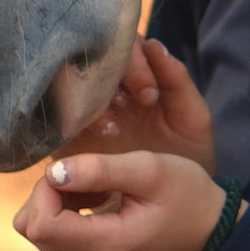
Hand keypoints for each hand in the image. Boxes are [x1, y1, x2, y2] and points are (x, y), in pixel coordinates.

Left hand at [12, 150, 227, 250]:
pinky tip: (97, 200)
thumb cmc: (185, 194)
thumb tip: (53, 172)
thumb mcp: (150, 169)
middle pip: (33, 228)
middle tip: (92, 176)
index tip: (77, 168)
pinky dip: (65, 214)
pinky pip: (52, 239)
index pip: (41, 224)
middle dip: (51, 193)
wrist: (208, 232)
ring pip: (38, 232)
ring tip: (99, 188)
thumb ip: (100, 169)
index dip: (47, 188)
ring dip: (58, 202)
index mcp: (107, 250)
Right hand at [58, 36, 214, 172]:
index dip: (132, 64)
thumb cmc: (189, 154)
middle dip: (105, 81)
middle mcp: (106, 90)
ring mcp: (85, 114)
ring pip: (69, 91)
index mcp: (136, 76)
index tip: (149, 95)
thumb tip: (155, 45)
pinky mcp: (68, 142)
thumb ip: (177, 80)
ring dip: (88, 105)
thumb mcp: (192, 118)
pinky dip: (71, 130)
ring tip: (113, 132)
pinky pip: (57, 127)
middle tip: (124, 107)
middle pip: (89, 64)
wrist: (178, 205)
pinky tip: (93, 148)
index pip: (121, 47)